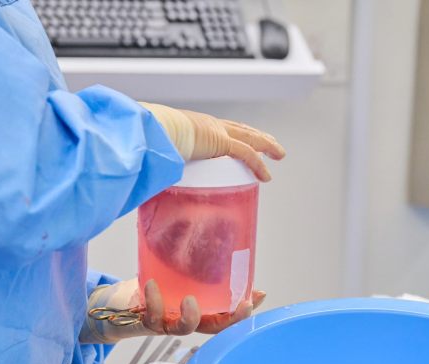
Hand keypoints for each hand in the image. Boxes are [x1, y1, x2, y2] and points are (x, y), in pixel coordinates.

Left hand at [78, 278, 265, 343]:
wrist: (118, 302)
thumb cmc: (153, 284)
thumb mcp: (177, 270)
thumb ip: (196, 262)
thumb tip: (216, 237)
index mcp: (197, 309)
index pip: (226, 315)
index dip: (242, 309)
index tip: (257, 295)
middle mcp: (185, 320)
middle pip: (213, 328)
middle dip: (230, 319)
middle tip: (241, 305)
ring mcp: (166, 324)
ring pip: (183, 329)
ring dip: (189, 316)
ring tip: (190, 300)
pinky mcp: (144, 321)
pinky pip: (151, 317)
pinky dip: (152, 301)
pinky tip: (152, 284)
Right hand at [139, 102, 285, 180]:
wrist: (152, 129)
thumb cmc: (150, 139)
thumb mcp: (159, 147)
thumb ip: (160, 158)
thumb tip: (150, 173)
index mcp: (195, 124)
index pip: (221, 127)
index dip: (235, 132)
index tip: (242, 138)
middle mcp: (210, 124)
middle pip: (242, 129)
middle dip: (258, 135)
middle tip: (270, 143)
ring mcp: (217, 131)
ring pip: (251, 138)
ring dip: (267, 146)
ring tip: (279, 154)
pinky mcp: (221, 142)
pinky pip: (247, 154)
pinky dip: (258, 165)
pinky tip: (266, 175)